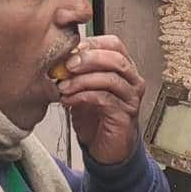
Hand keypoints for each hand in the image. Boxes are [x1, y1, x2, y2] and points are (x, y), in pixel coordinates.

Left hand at [55, 35, 145, 164]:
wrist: (105, 148)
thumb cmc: (96, 117)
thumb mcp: (83, 89)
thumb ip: (77, 73)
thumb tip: (58, 58)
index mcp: (124, 69)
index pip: (114, 45)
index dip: (93, 43)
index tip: (71, 49)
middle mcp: (132, 80)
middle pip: (115, 59)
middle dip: (88, 59)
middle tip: (67, 65)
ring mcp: (130, 98)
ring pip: (110, 78)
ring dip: (82, 80)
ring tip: (63, 86)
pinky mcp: (125, 115)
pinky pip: (105, 99)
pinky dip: (83, 97)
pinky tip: (69, 100)